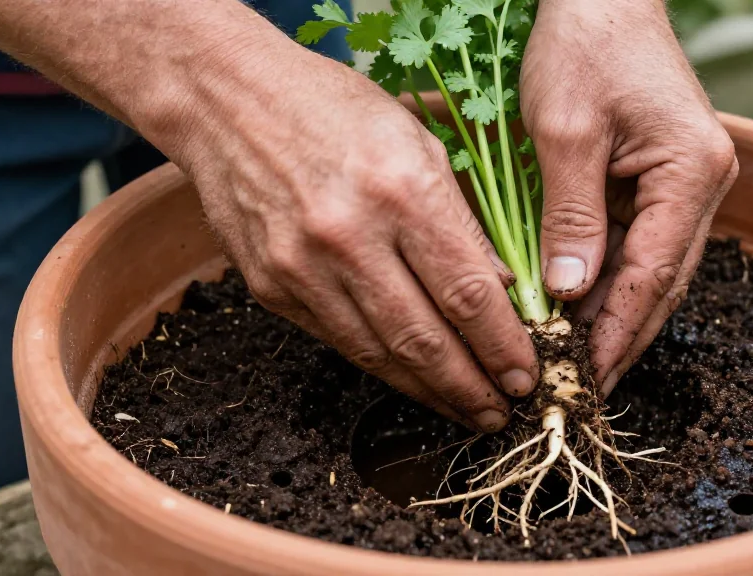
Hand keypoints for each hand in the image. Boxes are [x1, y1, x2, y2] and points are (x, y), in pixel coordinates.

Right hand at [168, 45, 538, 430]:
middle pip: (423, 338)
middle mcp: (349, 235)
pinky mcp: (268, 286)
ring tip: (463, 410)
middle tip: (501, 415)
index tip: (525, 376)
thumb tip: (503, 289)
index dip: (503, 346)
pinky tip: (410, 378)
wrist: (227, 100)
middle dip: (470, 388)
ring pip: (377, 354)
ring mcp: (301, 267)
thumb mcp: (418, 142)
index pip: (467, 292)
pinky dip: (379, 366)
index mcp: (401, 190)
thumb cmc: (335, 109)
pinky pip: (337, 340)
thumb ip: (462, 221)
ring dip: (427, 392)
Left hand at [521, 0, 738, 395]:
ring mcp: (687, 183)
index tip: (588, 377)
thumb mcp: (565, 133)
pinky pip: (638, 241)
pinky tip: (579, 306)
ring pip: (652, 267)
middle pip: (663, 280)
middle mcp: (704, 184)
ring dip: (615, 312)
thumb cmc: (584, 47)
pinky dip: (610, 277)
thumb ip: (570, 217)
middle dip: (622, 335)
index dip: (618, 332)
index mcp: (692, 172)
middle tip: (582, 384)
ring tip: (576, 358)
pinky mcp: (663, 178)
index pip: (655, 273)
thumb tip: (570, 294)